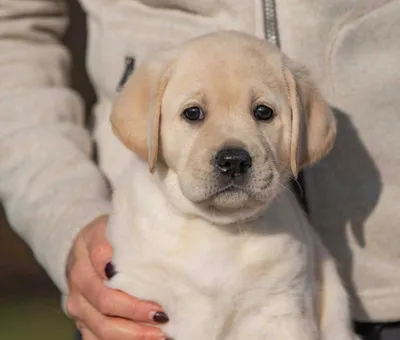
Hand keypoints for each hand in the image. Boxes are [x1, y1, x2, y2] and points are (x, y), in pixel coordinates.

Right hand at [66, 215, 168, 339]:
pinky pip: (96, 339)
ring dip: (132, 334)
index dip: (126, 272)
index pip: (102, 258)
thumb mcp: (119, 227)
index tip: (153, 282)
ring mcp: (77, 303)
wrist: (84, 252)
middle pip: (104, 300)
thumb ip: (131, 236)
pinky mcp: (81, 321)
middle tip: (162, 315)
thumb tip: (155, 251)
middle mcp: (78, 278)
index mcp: (87, 249)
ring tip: (159, 334)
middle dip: (135, 310)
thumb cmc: (110, 240)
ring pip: (101, 326)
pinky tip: (143, 338)